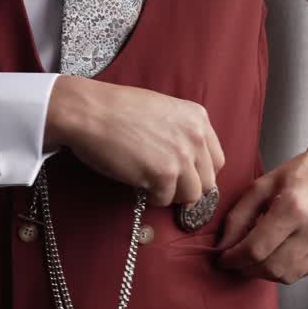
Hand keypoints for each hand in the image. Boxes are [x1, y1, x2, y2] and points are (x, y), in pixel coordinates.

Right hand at [44, 75, 224, 206]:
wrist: (91, 112)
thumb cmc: (116, 109)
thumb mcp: (162, 110)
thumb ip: (181, 132)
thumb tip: (186, 161)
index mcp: (198, 118)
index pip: (216, 160)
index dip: (199, 172)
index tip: (184, 176)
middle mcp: (196, 137)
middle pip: (207, 181)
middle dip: (187, 186)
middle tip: (165, 185)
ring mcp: (181, 157)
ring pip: (192, 195)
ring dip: (172, 194)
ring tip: (152, 185)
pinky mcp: (163, 175)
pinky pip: (166, 199)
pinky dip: (153, 197)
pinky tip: (139, 184)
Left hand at [215, 141, 307, 283]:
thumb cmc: (306, 171)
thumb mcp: (264, 183)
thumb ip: (239, 214)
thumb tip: (224, 243)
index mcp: (293, 206)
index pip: (255, 249)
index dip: (233, 259)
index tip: (223, 258)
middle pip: (270, 267)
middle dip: (245, 269)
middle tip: (235, 261)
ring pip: (286, 276)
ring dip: (263, 273)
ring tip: (254, 259)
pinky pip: (302, 273)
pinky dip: (283, 270)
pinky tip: (276, 256)